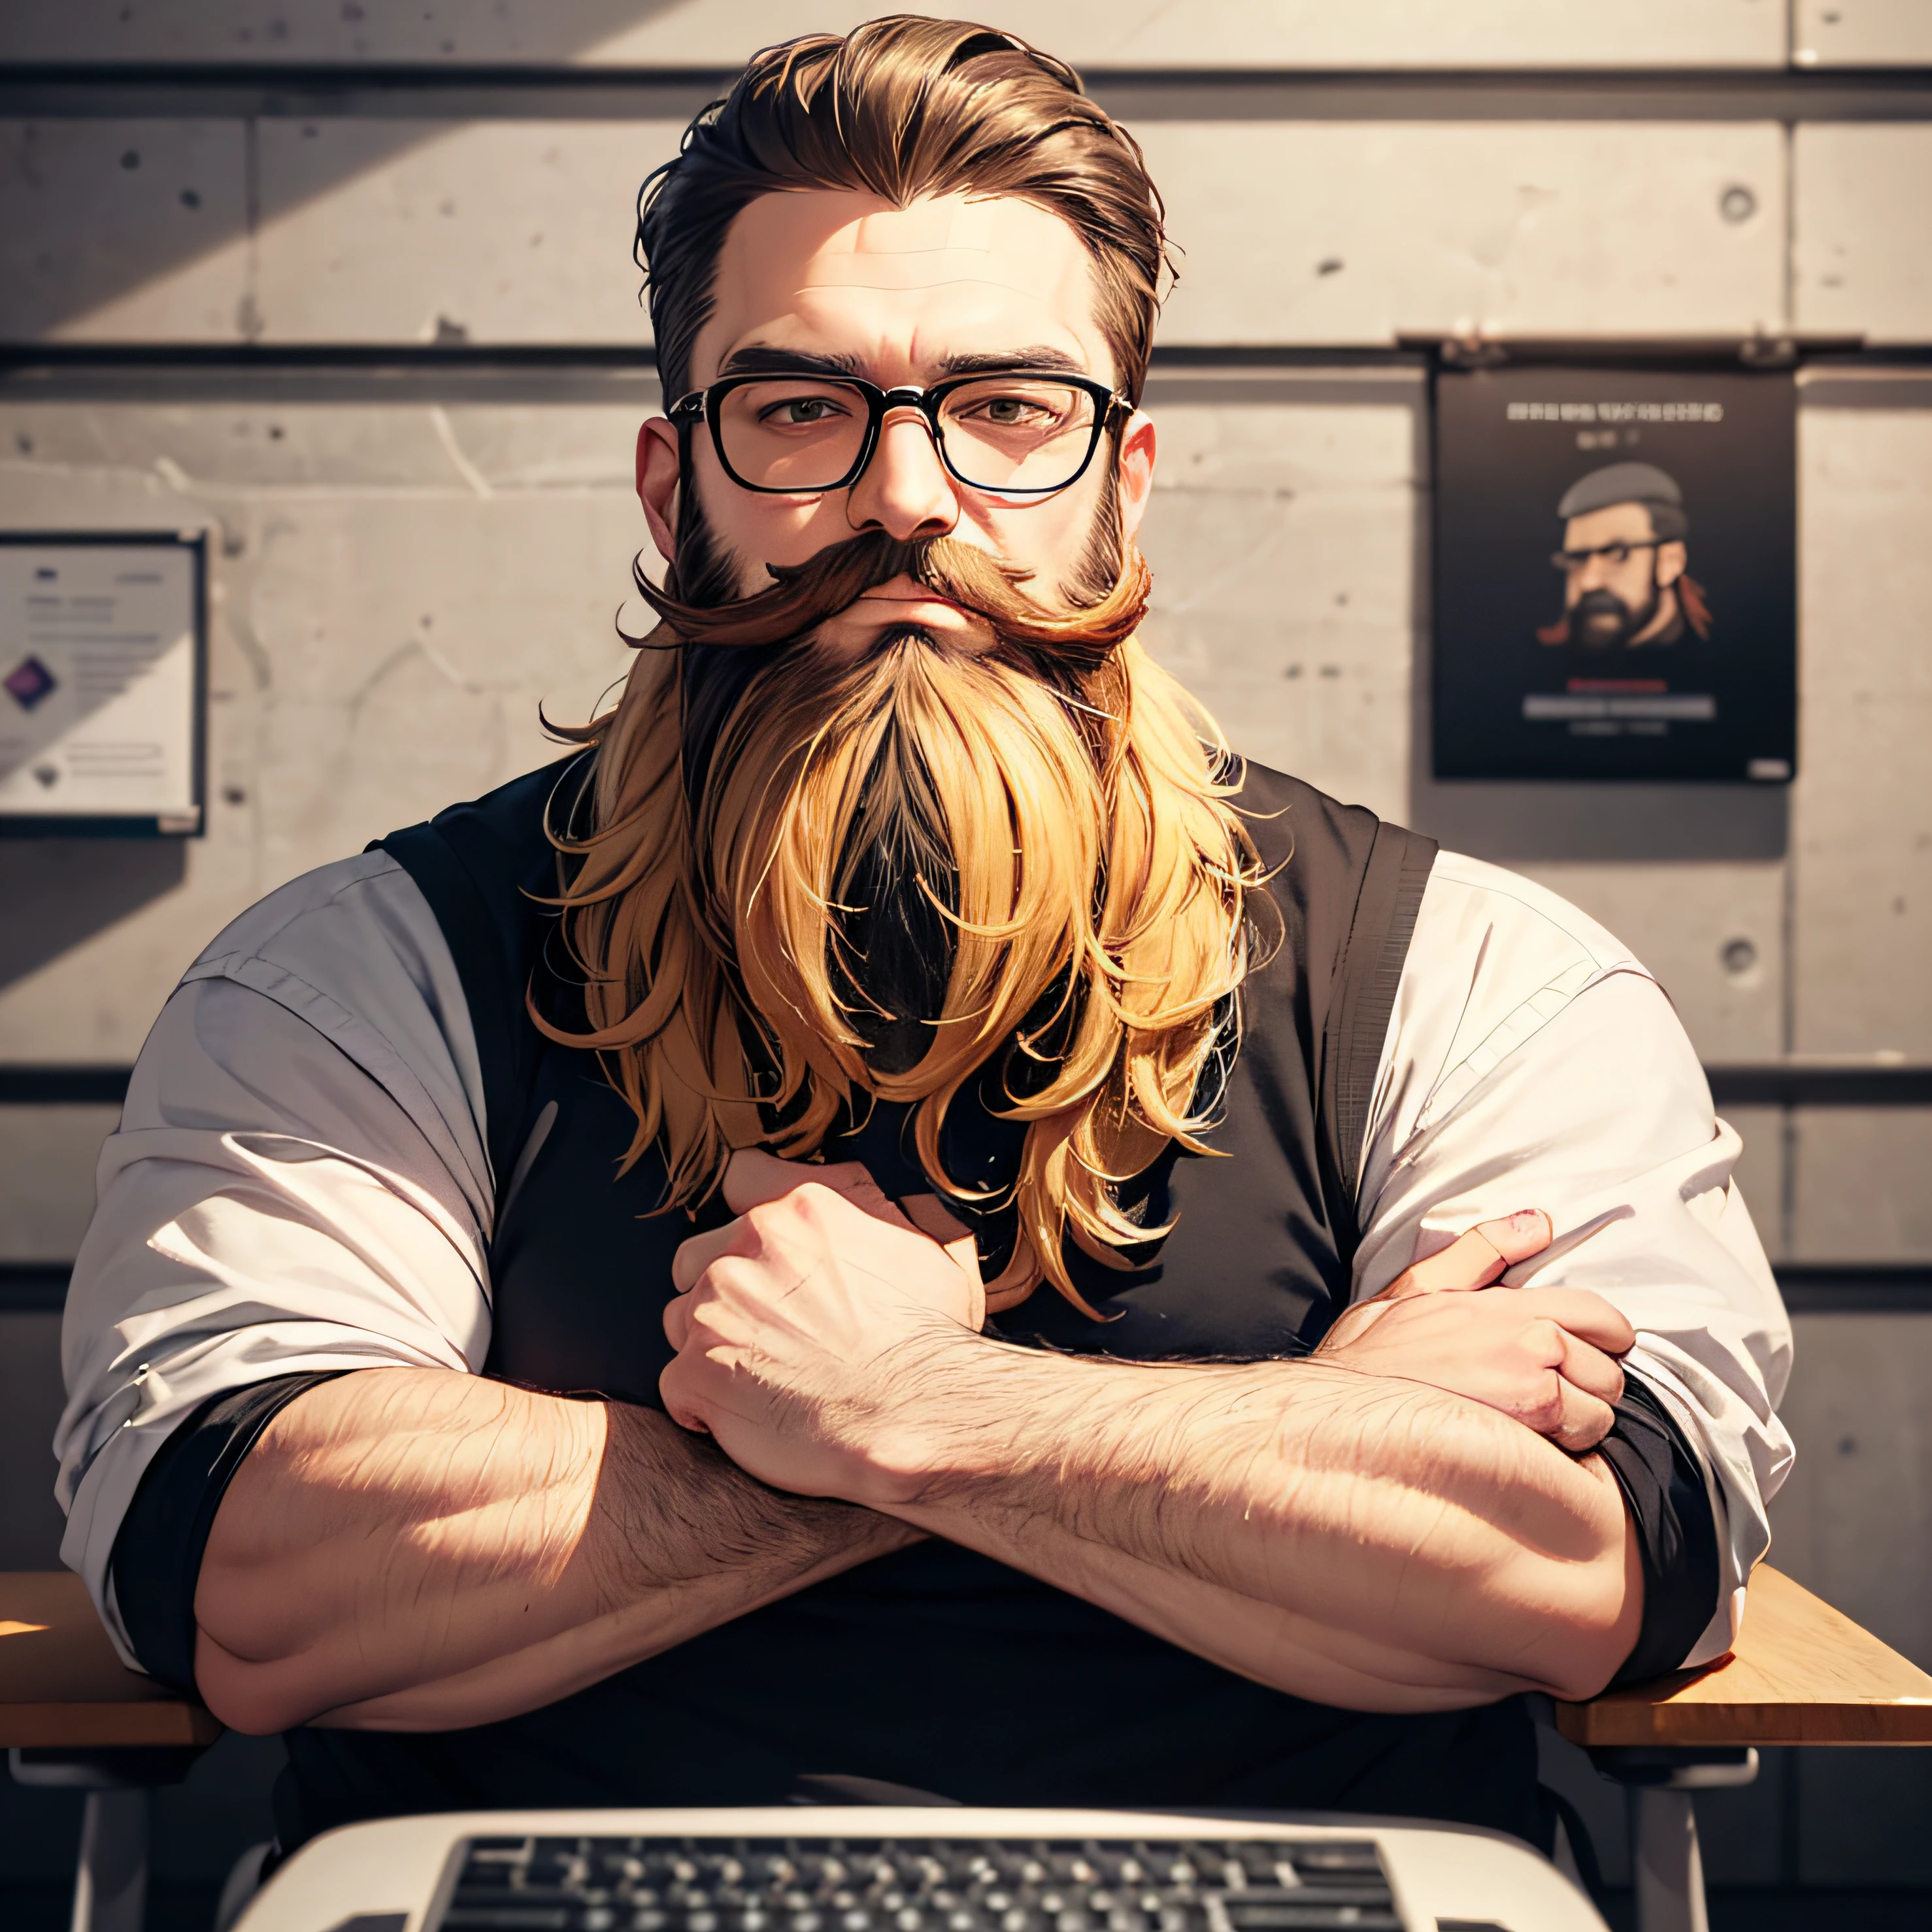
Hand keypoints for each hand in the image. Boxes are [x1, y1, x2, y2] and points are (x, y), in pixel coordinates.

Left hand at [661, 1150, 983, 1504]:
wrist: (918, 1414)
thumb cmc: (930, 1339)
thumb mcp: (924, 1245)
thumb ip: (874, 1212)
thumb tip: (860, 1203)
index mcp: (802, 1207)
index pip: (740, 1180)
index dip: (751, 1221)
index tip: (767, 1255)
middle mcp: (749, 1245)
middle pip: (699, 1258)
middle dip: (726, 1291)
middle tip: (774, 1331)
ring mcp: (715, 1307)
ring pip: (680, 1319)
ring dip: (711, 1346)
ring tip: (766, 1376)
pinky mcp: (696, 1372)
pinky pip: (675, 1386)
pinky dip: (702, 1406)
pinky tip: (748, 1415)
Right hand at [1316, 1211, 1634, 1451]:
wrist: (1344, 1413)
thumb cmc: (1374, 1355)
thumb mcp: (1417, 1286)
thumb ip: (1482, 1251)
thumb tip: (1539, 1223)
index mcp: (1508, 1306)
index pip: (1598, 1314)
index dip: (1606, 1334)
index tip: (1593, 1347)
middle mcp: (1532, 1343)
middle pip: (1609, 1367)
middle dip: (1590, 1380)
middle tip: (1555, 1388)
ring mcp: (1534, 1389)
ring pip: (1602, 1408)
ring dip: (1582, 1417)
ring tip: (1542, 1419)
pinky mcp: (1530, 1433)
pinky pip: (1584, 1441)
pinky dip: (1570, 1446)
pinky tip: (1534, 1442)